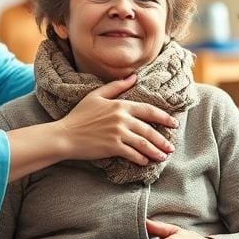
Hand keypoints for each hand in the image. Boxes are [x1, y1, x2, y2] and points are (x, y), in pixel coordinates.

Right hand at [57, 76, 177, 165]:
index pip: (149, 110)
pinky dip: (141, 158)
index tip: (174, 123)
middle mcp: (122, 119)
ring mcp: (118, 133)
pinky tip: (145, 161)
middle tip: (171, 147)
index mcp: (120, 105)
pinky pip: (132, 154)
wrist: (65, 135)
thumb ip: (117, 86)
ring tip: (163, 156)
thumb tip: (133, 76)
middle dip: (163, 140)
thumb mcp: (96, 95)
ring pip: (144, 143)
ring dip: (156, 151)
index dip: (164, 117)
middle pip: (149, 130)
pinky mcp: (112, 147)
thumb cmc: (79, 115)